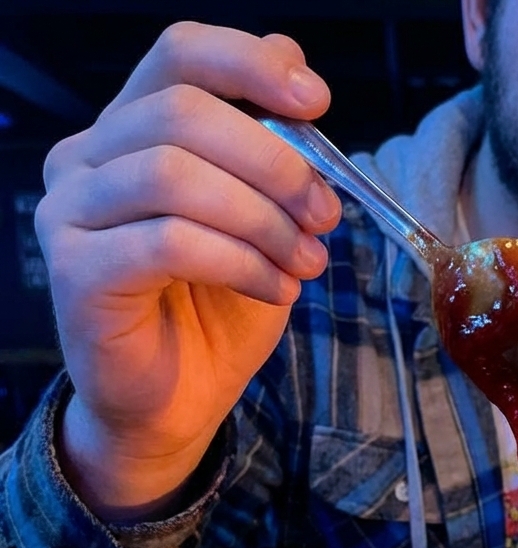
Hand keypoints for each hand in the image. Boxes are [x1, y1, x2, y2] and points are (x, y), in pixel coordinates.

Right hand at [35, 22, 342, 517]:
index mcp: (132, 132)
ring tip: (308, 262)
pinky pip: (168, 241)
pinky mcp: (77, 270)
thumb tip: (299, 74)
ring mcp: (72, 213)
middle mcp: (88, 159)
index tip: (315, 100)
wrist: (177, 401)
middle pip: (183, 112)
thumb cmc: (217, 311)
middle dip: (275, 163)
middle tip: (326, 214)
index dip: (249, 62)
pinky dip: (240, 262)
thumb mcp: (262, 226)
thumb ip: (271, 156)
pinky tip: (278, 289)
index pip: (178, 56)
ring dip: (262, 218)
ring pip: (174, 175)